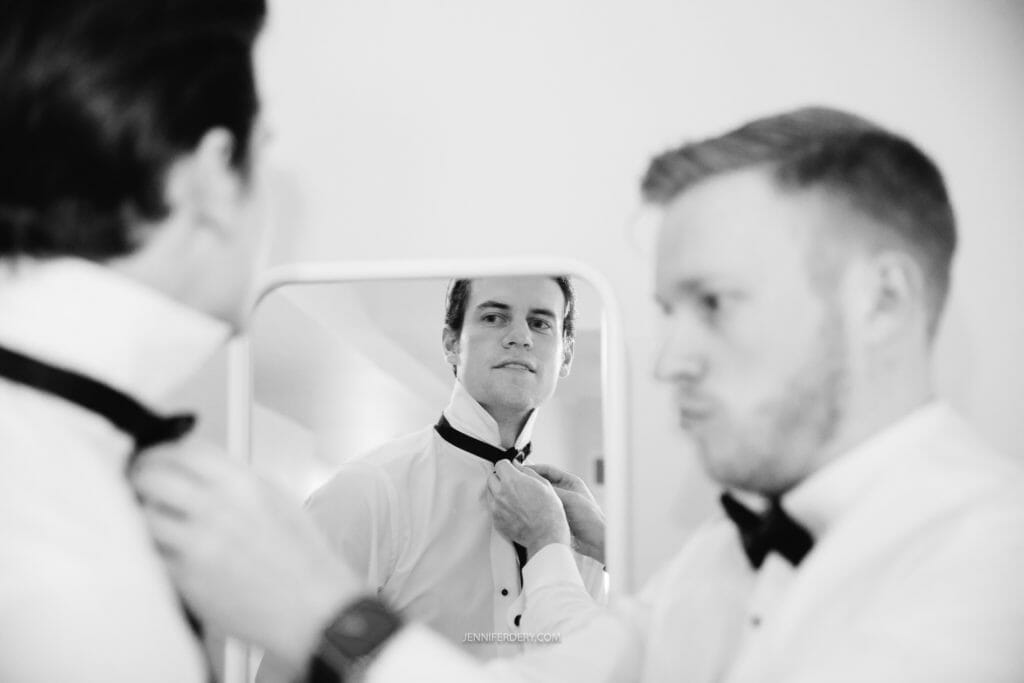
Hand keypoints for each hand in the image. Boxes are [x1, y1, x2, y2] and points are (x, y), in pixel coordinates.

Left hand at [131, 438, 364, 671]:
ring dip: (143, 517)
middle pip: (152, 477)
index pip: (183, 451)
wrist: (313, 607)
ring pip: (143, 517)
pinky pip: (150, 555)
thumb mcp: (277, 500)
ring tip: (154, 522)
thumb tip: (199, 471)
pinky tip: (167, 552)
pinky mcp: (187, 579)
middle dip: (140, 480)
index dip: (162, 453)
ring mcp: (199, 544)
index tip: (155, 460)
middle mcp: (218, 508)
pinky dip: (152, 551)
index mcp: (243, 484)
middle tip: (140, 487)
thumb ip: (236, 481)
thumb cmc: (302, 558)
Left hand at [486, 460, 570, 558]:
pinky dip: (499, 506)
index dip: (507, 466)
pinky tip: (512, 509)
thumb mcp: (544, 484)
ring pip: (490, 492)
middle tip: (512, 483)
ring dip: (498, 491)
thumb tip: (518, 465)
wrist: (546, 536)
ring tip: (513, 497)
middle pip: (492, 477)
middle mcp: (501, 493)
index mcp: (513, 480)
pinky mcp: (496, 520)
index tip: (511, 470)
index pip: (500, 464)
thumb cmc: (549, 512)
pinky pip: (493, 507)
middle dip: (501, 478)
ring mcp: (497, 508)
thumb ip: (527, 471)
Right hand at [528, 463, 605, 563]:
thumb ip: (552, 491)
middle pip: (543, 483)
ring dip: (531, 496)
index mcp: (570, 482)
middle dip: (531, 483)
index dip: (534, 469)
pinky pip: (542, 509)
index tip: (521, 470)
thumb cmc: (591, 518)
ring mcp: (560, 504)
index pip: (548, 470)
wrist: (596, 541)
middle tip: (516, 482)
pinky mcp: (556, 517)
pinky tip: (525, 510)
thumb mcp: (570, 499)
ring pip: (541, 497)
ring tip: (518, 495)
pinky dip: (534, 508)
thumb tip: (534, 484)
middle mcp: (565, 492)